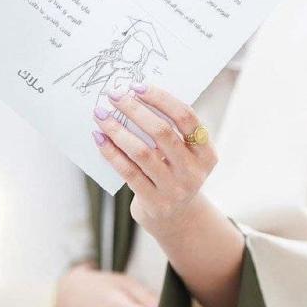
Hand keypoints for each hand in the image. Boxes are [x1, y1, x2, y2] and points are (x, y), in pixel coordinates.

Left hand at [91, 83, 218, 233]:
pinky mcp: (154, 202)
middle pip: (162, 132)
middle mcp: (194, 171)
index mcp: (206, 153)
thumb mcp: (184, 155)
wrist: (176, 219)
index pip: (186, 117)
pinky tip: (100, 138)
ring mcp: (175, 189)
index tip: (137, 87)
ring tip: (101, 114)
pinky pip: (128, 171)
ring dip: (117, 129)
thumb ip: (171, 131)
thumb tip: (135, 97)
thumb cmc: (175, 174)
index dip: (161, 99)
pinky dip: (111, 152)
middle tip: (114, 95)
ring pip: (141, 152)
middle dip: (134, 109)